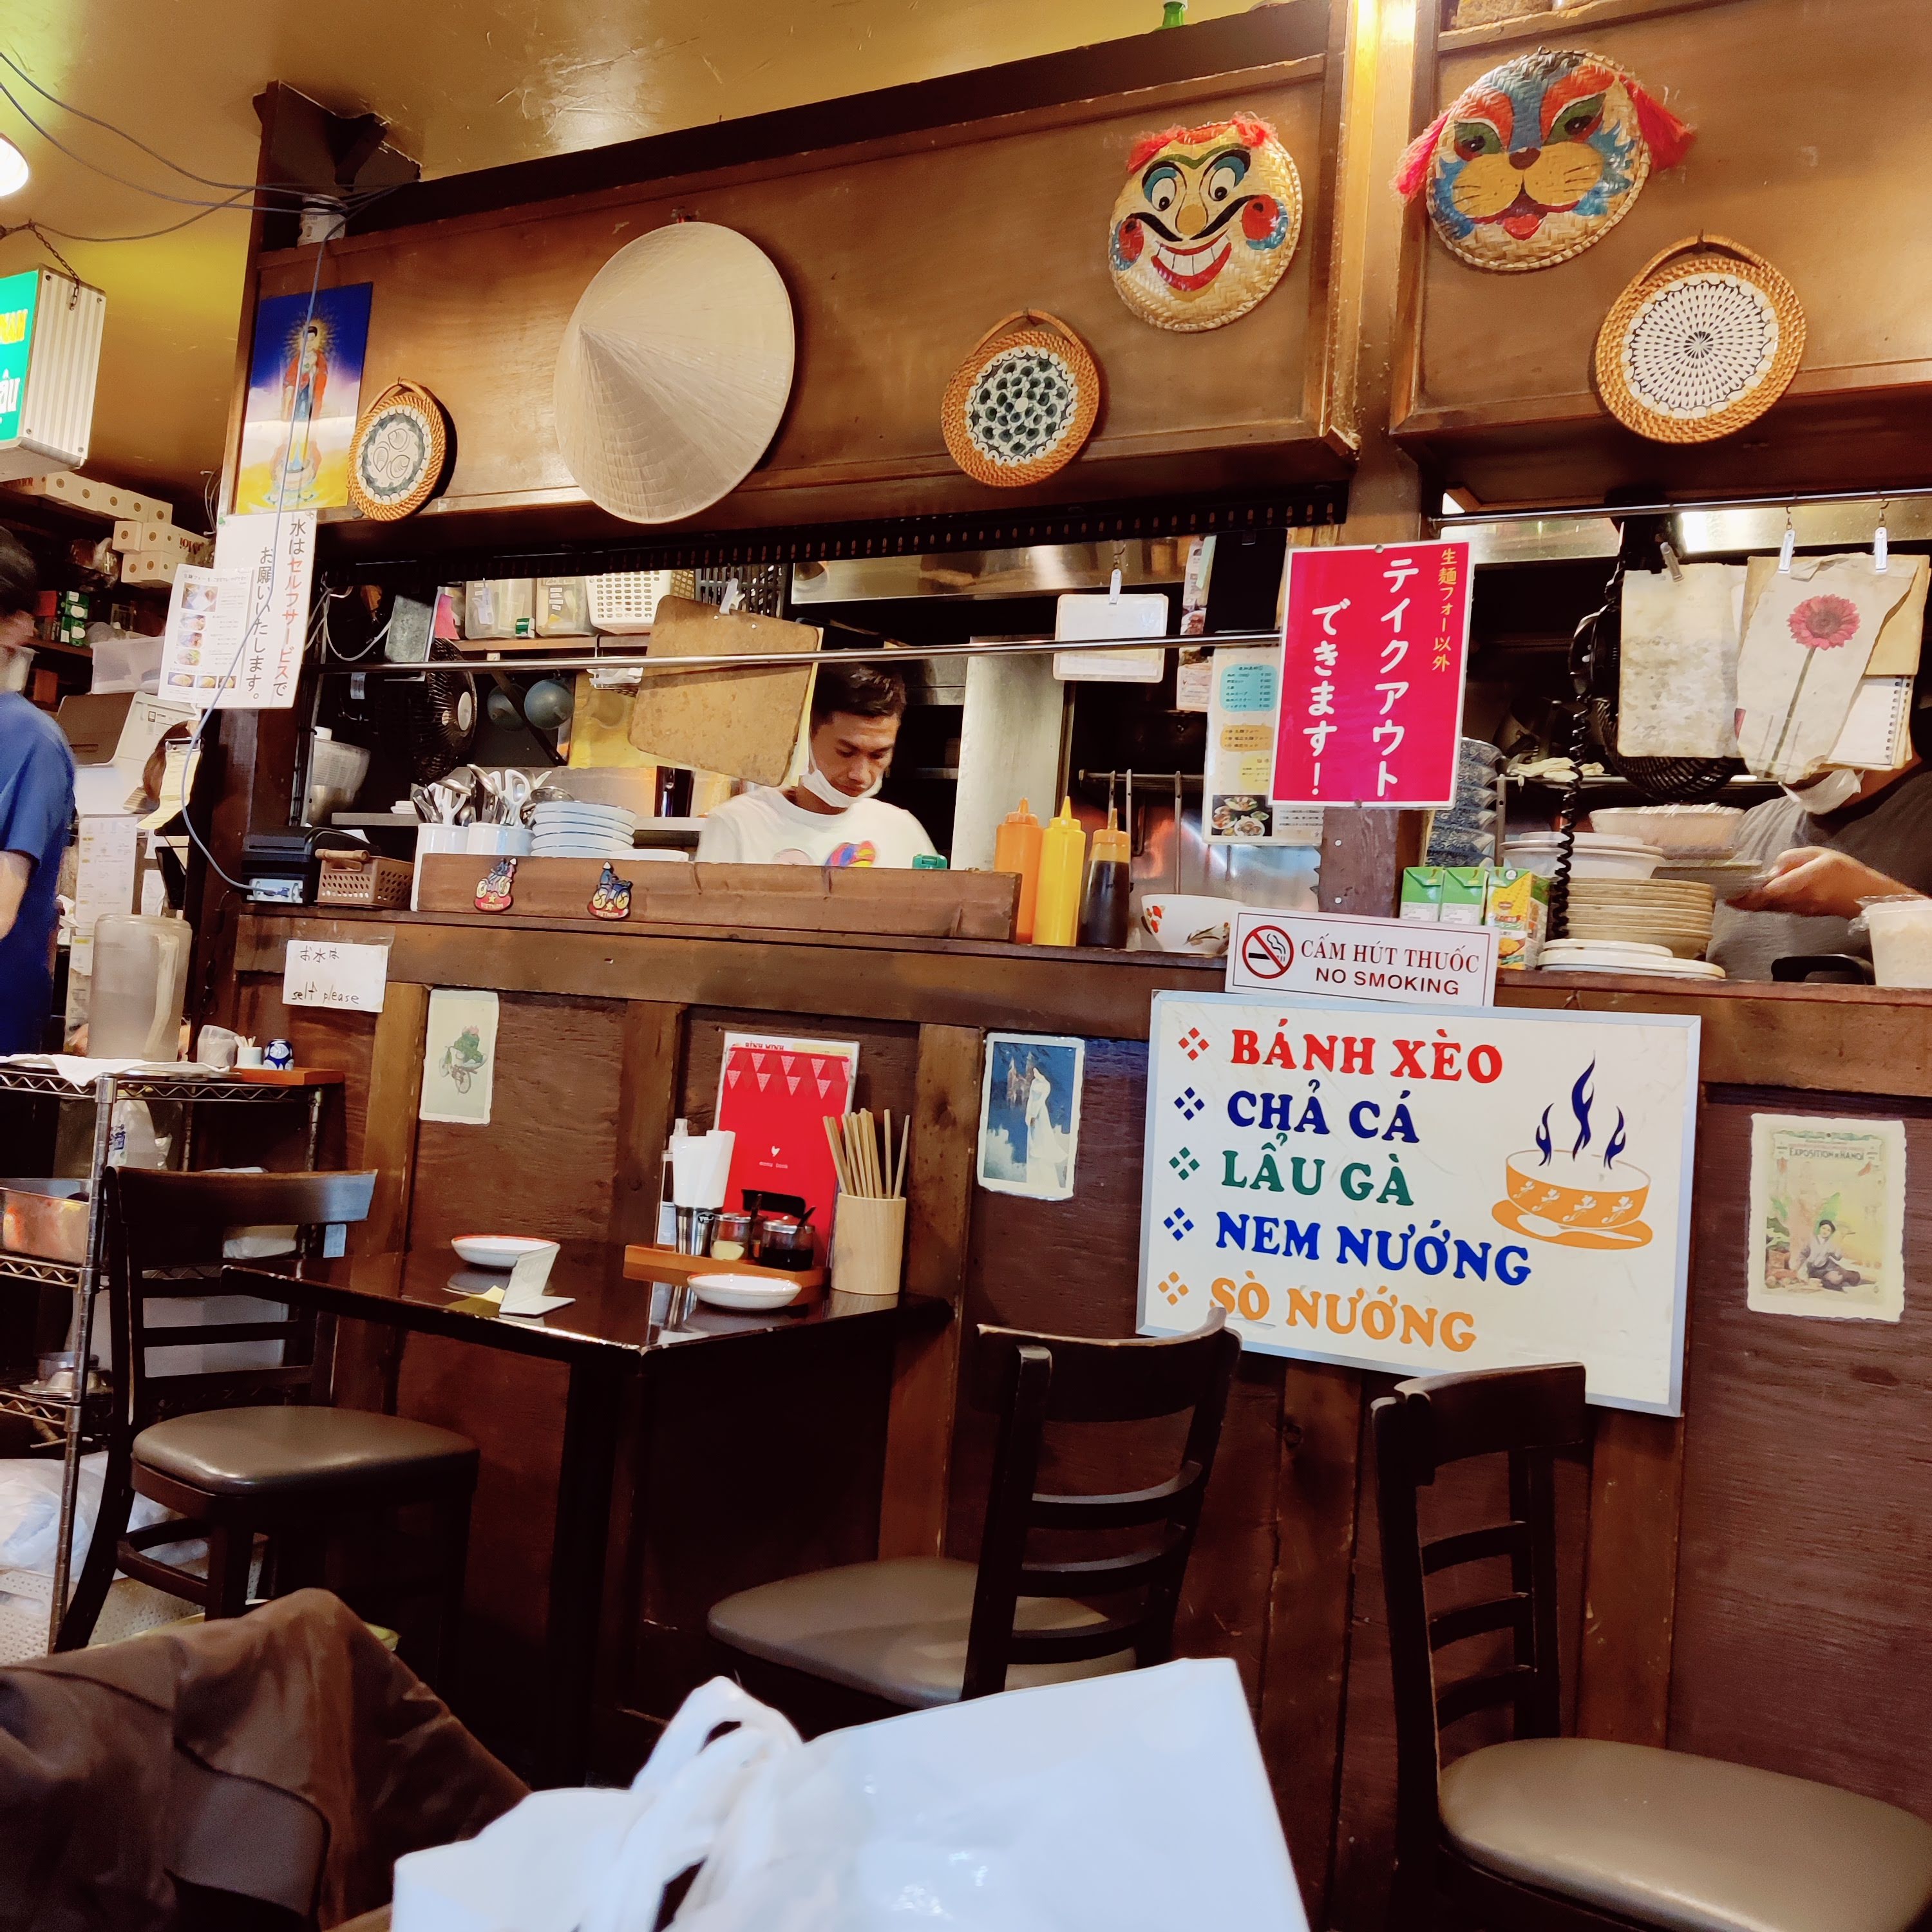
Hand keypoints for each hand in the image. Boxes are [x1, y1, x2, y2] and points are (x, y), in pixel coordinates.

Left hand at [1725, 846, 1916, 918]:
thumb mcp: (1819, 854)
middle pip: (1766, 901)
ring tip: (1731, 897)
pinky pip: (1778, 909)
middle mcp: (1802, 897)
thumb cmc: (1844, 870)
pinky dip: (1763, 905)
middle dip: (1745, 899)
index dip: (1753, 893)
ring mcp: (1801, 909)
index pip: (1776, 889)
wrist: (1865, 895)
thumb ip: (1792, 859)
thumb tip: (1771, 871)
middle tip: (1724, 894)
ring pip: (1770, 907)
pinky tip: (1750, 900)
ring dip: (1750, 904)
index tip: (1734, 891)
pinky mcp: (1802, 914)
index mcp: (1808, 879)